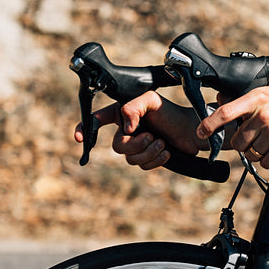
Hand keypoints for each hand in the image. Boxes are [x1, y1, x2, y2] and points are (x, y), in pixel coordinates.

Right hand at [73, 93, 203, 171]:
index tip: (78, 138)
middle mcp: (126, 130)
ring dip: (149, 152)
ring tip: (162, 143)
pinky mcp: (145, 158)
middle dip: (136, 144)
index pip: (98, 120)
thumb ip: (133, 108)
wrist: (190, 131)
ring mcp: (135, 145)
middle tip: (152, 136)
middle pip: (117, 146)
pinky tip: (166, 152)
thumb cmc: (171, 113)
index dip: (84, 129)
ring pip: (130, 159)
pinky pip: (142, 167)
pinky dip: (155, 160)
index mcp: (122, 113)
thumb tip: (125, 129)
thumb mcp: (151, 101)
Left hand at [199, 88, 268, 167]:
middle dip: (246, 144)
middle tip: (261, 137)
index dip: (210, 125)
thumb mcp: (267, 97)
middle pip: (238, 141)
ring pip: (251, 154)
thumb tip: (220, 99)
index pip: (226, 113)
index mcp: (257, 99)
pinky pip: (265, 163)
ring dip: (259, 153)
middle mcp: (265, 113)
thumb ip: (243, 101)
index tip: (202, 133)